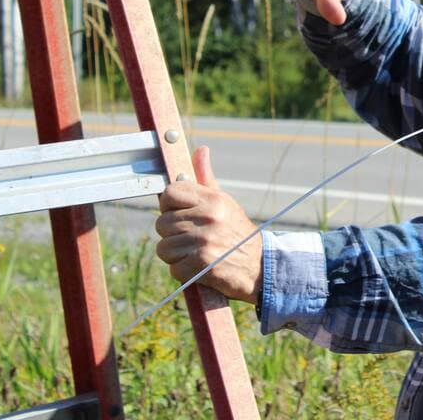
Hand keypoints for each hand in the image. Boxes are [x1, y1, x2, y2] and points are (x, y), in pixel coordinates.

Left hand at [155, 146, 262, 303]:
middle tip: (192, 239)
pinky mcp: (201, 265)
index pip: (170, 193)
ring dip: (176, 256)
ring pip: (164, 248)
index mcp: (213, 200)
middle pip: (162, 224)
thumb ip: (206, 178)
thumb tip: (201, 150)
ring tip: (196, 253)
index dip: (169, 205)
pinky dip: (184, 272)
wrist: (260, 266)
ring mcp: (204, 241)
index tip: (179, 214)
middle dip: (173, 235)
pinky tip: (199, 267)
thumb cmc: (236, 232)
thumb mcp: (224, 203)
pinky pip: (174, 268)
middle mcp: (208, 217)